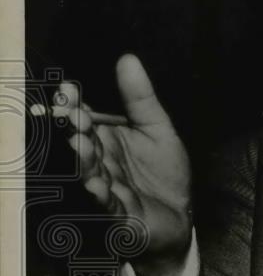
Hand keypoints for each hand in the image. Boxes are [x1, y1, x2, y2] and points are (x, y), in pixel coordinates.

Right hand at [50, 55, 191, 275]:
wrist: (181, 216)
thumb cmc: (164, 174)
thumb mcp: (158, 129)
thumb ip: (141, 98)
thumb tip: (128, 58)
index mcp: (105, 140)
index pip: (85, 119)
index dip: (75, 105)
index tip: (69, 90)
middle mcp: (100, 163)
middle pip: (83, 144)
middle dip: (76, 131)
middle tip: (73, 115)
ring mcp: (107, 189)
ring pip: (90, 173)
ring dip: (85, 160)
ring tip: (81, 144)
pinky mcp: (119, 215)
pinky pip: (108, 205)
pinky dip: (101, 195)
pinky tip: (96, 183)